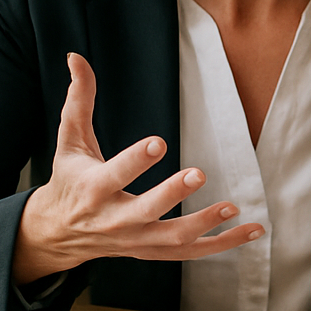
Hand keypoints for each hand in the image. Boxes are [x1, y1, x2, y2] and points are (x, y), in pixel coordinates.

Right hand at [12, 53, 264, 283]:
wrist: (58, 232)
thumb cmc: (70, 178)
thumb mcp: (70, 140)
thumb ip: (79, 100)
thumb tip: (77, 57)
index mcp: (92, 189)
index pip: (114, 175)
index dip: (135, 161)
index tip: (159, 142)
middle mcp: (113, 219)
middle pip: (144, 211)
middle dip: (171, 194)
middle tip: (200, 173)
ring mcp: (134, 240)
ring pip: (171, 239)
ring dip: (204, 224)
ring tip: (234, 207)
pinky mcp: (151, 251)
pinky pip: (189, 252)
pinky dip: (221, 244)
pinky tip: (252, 230)